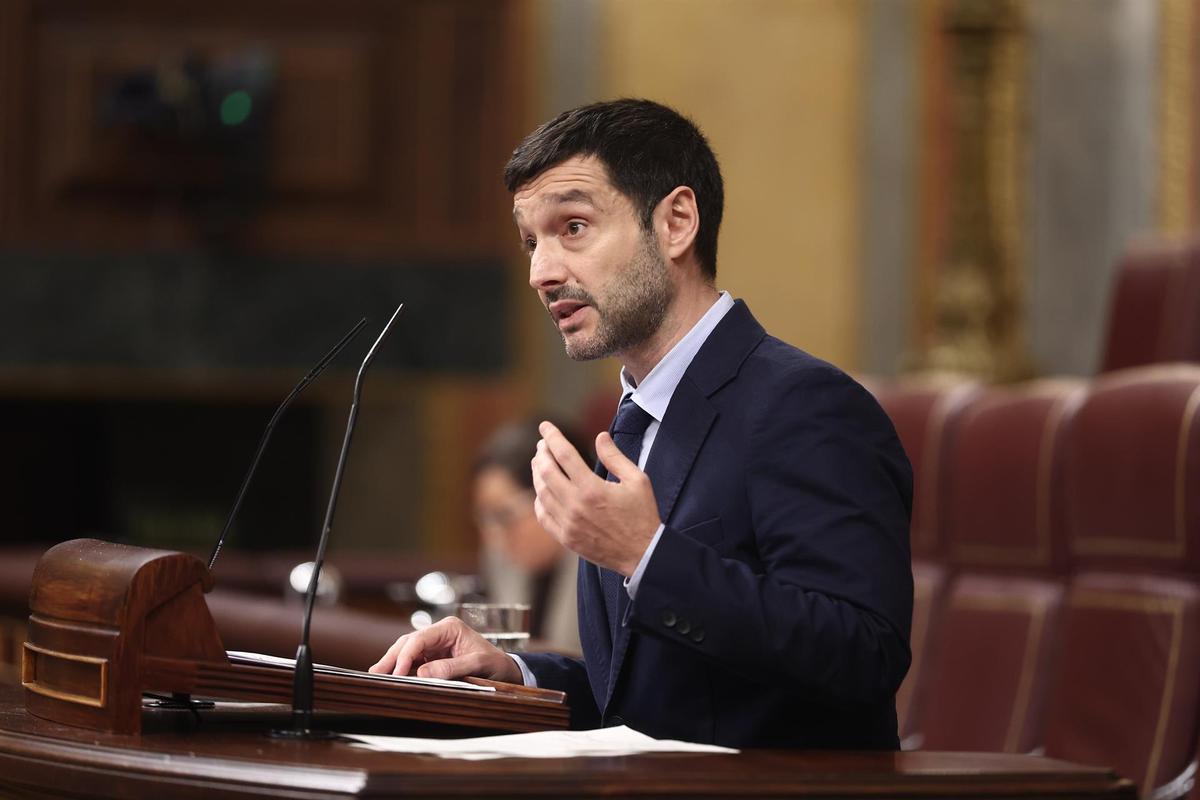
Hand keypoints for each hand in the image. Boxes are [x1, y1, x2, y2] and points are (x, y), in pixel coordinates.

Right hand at [368, 617, 522, 682]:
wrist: (508, 671)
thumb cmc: (496, 664)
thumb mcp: (478, 665)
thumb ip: (451, 668)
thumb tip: (423, 673)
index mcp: (450, 628)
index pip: (420, 639)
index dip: (405, 655)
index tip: (397, 673)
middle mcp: (440, 633)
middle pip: (409, 642)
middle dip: (392, 657)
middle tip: (376, 673)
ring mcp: (436, 645)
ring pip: (408, 651)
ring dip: (393, 663)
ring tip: (377, 676)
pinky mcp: (434, 657)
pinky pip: (414, 662)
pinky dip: (402, 669)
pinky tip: (391, 678)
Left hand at [531, 420, 660, 575]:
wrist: (643, 554)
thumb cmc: (642, 515)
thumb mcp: (637, 480)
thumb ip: (615, 457)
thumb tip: (600, 436)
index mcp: (592, 489)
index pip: (564, 454)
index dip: (552, 436)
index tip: (545, 426)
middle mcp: (575, 506)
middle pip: (546, 471)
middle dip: (542, 453)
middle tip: (542, 444)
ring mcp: (568, 524)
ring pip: (541, 493)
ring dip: (537, 474)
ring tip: (540, 463)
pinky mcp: (566, 538)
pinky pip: (543, 516)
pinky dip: (539, 500)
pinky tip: (542, 491)